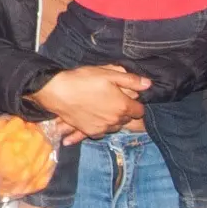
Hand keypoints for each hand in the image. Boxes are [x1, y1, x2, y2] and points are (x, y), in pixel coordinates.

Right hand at [28, 65, 149, 137]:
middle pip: (126, 119)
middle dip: (123, 111)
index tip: (126, 96)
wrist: (57, 92)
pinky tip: (93, 120)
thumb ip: (130, 80)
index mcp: (123, 106)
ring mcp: (102, 128)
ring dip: (112, 119)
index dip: (134, 102)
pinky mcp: (89, 132)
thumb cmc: (83, 80)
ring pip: (114, 126)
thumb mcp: (108, 74)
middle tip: (112, 99)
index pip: (139, 110)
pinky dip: (99, 128)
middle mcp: (115, 120)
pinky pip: (100, 133)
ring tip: (102, 108)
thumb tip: (148, 84)